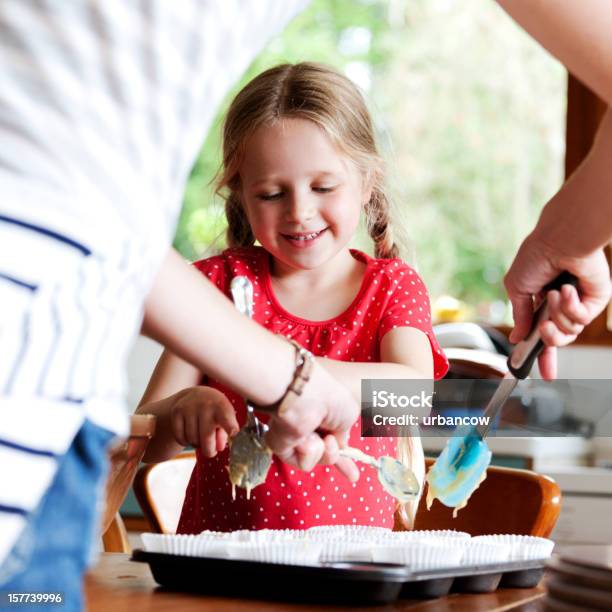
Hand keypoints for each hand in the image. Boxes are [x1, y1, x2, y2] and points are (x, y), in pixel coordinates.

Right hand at [171, 386, 238, 456]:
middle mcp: (205, 404)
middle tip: (211, 451)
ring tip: (200, 435)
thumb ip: (225, 433)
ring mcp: (189, 407)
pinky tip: (190, 433)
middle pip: (206, 438)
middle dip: (209, 450)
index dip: (230, 427)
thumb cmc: (216, 411)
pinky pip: (180, 438)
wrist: (196, 396)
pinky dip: (185, 441)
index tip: (233, 432)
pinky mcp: (176, 412)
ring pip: (192, 440)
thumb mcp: (225, 418)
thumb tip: (219, 447)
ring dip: (196, 444)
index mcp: (222, 406)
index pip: (226, 418)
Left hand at [264, 361, 359, 481]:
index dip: (345, 458)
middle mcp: (309, 427)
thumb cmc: (328, 399)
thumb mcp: (349, 414)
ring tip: (320, 435)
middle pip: (324, 454)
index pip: (335, 441)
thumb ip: (344, 434)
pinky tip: (305, 438)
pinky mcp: (283, 447)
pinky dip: (310, 452)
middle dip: (335, 459)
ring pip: (318, 460)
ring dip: (326, 451)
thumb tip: (338, 445)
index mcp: (324, 417)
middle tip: (340, 456)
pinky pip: (304, 463)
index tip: (353, 476)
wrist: (305, 397)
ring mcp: (296, 437)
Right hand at [504, 229, 610, 378]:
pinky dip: (570, 306)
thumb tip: (518, 338)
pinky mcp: (595, 301)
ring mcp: (578, 304)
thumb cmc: (535, 257)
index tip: (537, 373)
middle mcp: (560, 306)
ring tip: (555, 293)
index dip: (539, 355)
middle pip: (557, 340)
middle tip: (544, 329)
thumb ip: (519, 316)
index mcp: (540, 303)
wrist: (560, 240)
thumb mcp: (516, 289)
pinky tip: (568, 289)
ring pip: (568, 332)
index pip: (540, 334)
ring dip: (557, 314)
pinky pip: (581, 320)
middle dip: (548, 340)